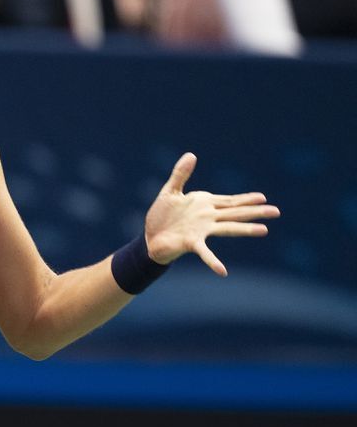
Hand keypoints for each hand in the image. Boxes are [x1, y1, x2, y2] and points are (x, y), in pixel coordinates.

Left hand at [144, 153, 279, 275]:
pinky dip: (213, 261)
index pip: (229, 201)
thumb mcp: (170, 192)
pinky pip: (204, 253)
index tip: (263, 197)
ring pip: (227, 228)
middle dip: (255, 211)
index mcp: (204, 204)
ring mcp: (201, 231)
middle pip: (235, 213)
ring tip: (264, 230)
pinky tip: (223, 271)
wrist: (149, 237)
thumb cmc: (161, 216)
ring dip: (245, 229)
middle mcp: (207, 218)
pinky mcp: (191, 243)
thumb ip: (180, 174)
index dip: (246, 198)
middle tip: (276, 211)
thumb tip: (191, 154)